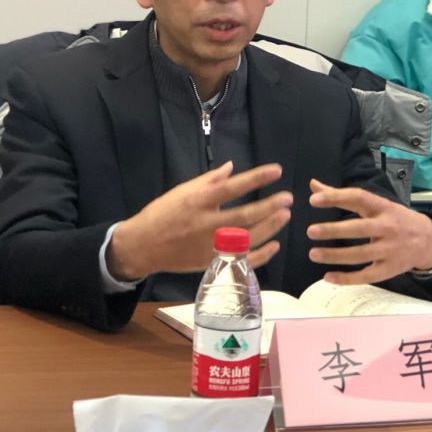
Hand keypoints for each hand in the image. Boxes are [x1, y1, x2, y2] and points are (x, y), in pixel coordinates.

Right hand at [106, 161, 292, 279]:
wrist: (143, 245)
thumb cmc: (162, 213)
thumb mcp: (181, 191)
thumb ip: (208, 180)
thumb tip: (232, 168)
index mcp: (198, 201)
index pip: (231, 187)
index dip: (255, 178)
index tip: (276, 171)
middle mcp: (205, 224)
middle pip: (243, 216)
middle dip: (268, 207)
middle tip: (288, 198)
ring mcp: (209, 246)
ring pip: (246, 239)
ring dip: (269, 227)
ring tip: (285, 215)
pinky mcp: (211, 263)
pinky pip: (240, 261)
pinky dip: (260, 255)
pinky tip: (274, 244)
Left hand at [304, 180, 431, 284]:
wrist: (428, 241)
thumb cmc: (395, 218)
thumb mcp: (375, 203)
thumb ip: (342, 196)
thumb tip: (313, 185)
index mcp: (382, 207)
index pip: (359, 198)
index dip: (336, 197)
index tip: (314, 199)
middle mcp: (387, 227)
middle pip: (358, 229)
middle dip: (334, 230)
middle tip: (311, 231)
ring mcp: (389, 250)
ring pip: (359, 254)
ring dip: (335, 255)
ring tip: (313, 254)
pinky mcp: (389, 269)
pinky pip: (366, 275)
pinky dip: (346, 278)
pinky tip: (328, 277)